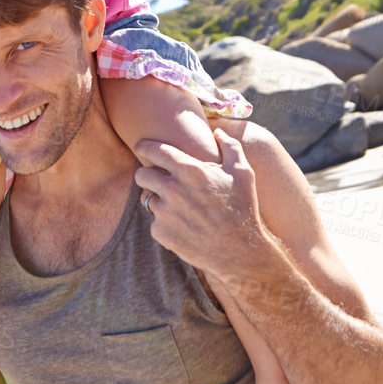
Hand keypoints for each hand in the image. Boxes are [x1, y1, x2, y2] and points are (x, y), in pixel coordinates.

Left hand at [134, 131, 270, 285]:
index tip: (140, 147)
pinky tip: (182, 225)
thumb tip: (217, 132)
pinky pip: (154, 221)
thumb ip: (230, 146)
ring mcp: (164, 213)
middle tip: (158, 180)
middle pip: (141, 175)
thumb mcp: (243, 172)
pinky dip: (164, 222)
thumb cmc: (243, 207)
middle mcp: (172, 189)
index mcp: (190, 170)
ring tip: (178, 207)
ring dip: (158, 200)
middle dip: (147, 175)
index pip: (154, 151)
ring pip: (147, 199)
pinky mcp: (161, 233)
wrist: (240, 251)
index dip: (144, 147)